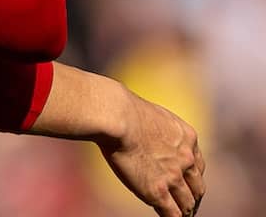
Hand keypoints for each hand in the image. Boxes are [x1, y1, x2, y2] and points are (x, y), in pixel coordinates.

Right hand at [99, 89, 204, 216]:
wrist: (117, 116)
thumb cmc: (122, 109)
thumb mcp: (150, 114)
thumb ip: (155, 127)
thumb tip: (139, 124)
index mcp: (187, 138)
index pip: (198, 166)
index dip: (192, 177)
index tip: (186, 182)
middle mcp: (186, 160)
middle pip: (197, 187)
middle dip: (192, 196)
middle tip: (187, 204)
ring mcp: (173, 177)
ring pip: (187, 203)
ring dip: (184, 211)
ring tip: (180, 216)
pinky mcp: (157, 191)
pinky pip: (172, 213)